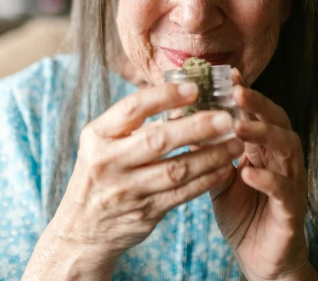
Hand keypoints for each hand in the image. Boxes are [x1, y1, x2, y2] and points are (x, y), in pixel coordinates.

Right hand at [24, 82, 243, 278]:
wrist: (82, 230)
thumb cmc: (102, 174)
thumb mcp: (104, 144)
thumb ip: (137, 124)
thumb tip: (182, 98)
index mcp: (97, 135)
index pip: (133, 108)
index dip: (165, 96)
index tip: (195, 87)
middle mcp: (108, 162)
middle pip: (159, 140)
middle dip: (197, 127)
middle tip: (226, 118)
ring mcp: (126, 190)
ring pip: (176, 170)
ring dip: (210, 156)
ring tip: (236, 143)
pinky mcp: (144, 213)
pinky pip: (182, 194)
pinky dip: (206, 181)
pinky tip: (224, 169)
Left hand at [209, 69, 316, 280]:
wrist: (261, 259)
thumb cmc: (243, 213)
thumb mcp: (220, 177)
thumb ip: (209, 151)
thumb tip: (182, 121)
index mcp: (266, 149)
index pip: (260, 113)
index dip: (247, 93)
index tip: (229, 74)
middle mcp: (283, 160)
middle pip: (279, 122)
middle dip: (258, 105)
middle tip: (237, 91)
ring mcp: (291, 184)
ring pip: (287, 149)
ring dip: (263, 135)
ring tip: (239, 127)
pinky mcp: (292, 211)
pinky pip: (284, 190)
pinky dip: (268, 179)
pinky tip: (248, 172)